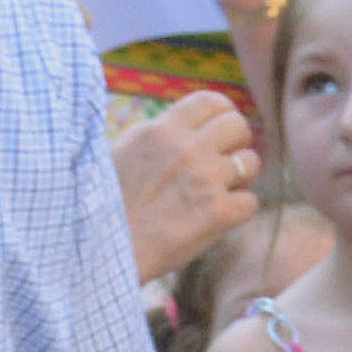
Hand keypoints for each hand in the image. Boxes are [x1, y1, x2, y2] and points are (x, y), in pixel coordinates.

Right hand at [111, 91, 264, 283]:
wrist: (100, 250)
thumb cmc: (104, 206)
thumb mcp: (121, 152)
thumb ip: (156, 137)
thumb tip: (181, 129)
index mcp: (162, 130)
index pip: (211, 101)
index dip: (222, 115)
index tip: (219, 131)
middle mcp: (188, 148)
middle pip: (238, 126)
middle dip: (236, 143)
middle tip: (223, 163)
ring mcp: (207, 179)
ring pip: (251, 162)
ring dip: (241, 177)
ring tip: (219, 192)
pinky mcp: (220, 213)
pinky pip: (250, 201)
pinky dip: (238, 210)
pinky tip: (217, 218)